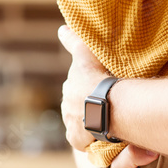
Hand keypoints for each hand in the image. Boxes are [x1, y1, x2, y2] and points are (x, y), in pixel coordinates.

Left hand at [58, 25, 111, 150]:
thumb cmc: (98, 76)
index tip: (95, 88)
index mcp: (69, 85)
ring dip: (90, 119)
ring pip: (81, 121)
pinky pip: (82, 138)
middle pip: (77, 103)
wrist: (106, 103)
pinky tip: (101, 134)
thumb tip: (60, 28)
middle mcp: (65, 104)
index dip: (86, 86)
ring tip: (107, 119)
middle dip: (88, 103)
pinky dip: (90, 137)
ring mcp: (70, 122)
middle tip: (106, 102)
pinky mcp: (76, 138)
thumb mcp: (85, 53)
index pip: (76, 85)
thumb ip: (73, 40)